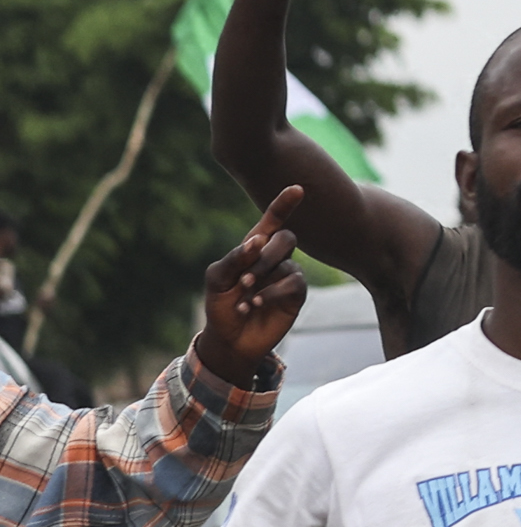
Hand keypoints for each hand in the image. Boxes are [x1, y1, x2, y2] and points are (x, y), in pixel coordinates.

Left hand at [191, 189, 308, 380]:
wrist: (230, 338)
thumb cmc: (220, 304)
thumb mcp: (216, 278)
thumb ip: (234, 258)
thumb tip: (258, 242)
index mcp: (253, 247)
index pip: (273, 220)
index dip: (285, 204)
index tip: (297, 188)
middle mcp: (274, 258)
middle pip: (285, 238)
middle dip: (264, 256)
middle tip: (243, 280)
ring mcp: (287, 275)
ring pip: (289, 261)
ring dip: (263, 277)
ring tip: (244, 296)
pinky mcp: (296, 294)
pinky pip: (293, 283)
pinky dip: (272, 293)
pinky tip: (255, 304)